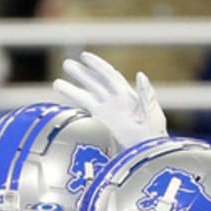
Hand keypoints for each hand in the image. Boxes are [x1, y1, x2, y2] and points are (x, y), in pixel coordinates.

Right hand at [53, 51, 168, 148]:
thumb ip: (146, 95)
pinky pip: (88, 113)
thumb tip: (140, 74)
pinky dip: (79, 106)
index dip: (96, 65)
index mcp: (127, 95)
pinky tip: (68, 102)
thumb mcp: (153, 112)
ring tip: (56, 83)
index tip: (84, 57)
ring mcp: (107, 114)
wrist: (148, 153)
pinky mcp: (103, 126)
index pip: (109, 75)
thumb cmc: (153, 134)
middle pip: (95, 84)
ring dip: (72, 90)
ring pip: (87, 98)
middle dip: (81, 74)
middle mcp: (115, 102)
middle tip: (66, 64)